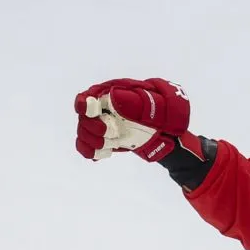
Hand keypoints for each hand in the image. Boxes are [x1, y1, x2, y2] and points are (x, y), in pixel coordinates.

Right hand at [74, 78, 190, 160]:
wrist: (166, 134)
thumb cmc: (160, 114)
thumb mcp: (152, 103)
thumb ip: (134, 100)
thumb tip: (113, 97)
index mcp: (109, 96)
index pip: (87, 98)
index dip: (84, 104)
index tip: (91, 111)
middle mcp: (101, 111)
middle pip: (83, 119)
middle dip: (92, 128)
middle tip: (112, 133)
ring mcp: (101, 126)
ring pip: (83, 134)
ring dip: (92, 141)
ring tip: (110, 144)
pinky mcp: (103, 141)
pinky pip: (86, 147)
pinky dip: (91, 151)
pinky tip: (103, 154)